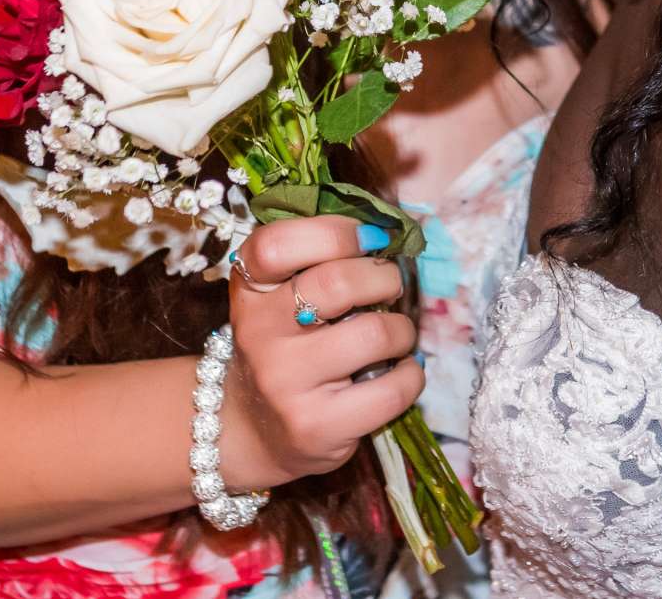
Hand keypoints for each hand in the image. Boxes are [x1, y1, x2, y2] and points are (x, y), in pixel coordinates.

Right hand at [219, 216, 422, 490]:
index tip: (372, 237)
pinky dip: (412, 374)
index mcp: (249, 291)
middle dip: (385, 277)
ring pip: (373, 334)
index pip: (277, 243)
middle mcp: (258, 334)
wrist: (252, 431)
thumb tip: (394, 230)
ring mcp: (284, 383)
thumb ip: (318, 261)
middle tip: (392, 287)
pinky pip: (391, 389)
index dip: (336, 231)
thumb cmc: (284, 348)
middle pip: (337, 282)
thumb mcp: (278, 300)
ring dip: (403, 330)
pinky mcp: (315, 426)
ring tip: (396, 336)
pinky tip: (402, 371)